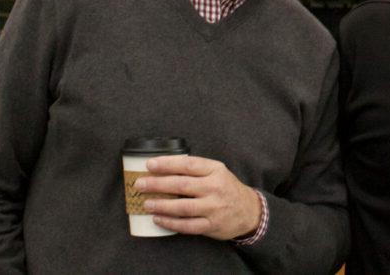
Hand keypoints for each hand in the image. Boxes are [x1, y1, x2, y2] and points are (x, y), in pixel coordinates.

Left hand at [133, 155, 261, 240]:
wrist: (249, 211)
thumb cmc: (227, 188)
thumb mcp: (217, 172)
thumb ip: (196, 169)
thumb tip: (165, 166)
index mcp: (215, 170)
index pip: (188, 165)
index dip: (167, 164)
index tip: (150, 164)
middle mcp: (215, 188)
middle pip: (182, 185)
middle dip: (158, 184)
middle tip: (140, 184)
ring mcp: (214, 208)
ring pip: (183, 207)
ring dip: (162, 205)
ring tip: (146, 203)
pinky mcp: (212, 225)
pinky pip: (187, 225)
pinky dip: (170, 223)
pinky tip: (158, 219)